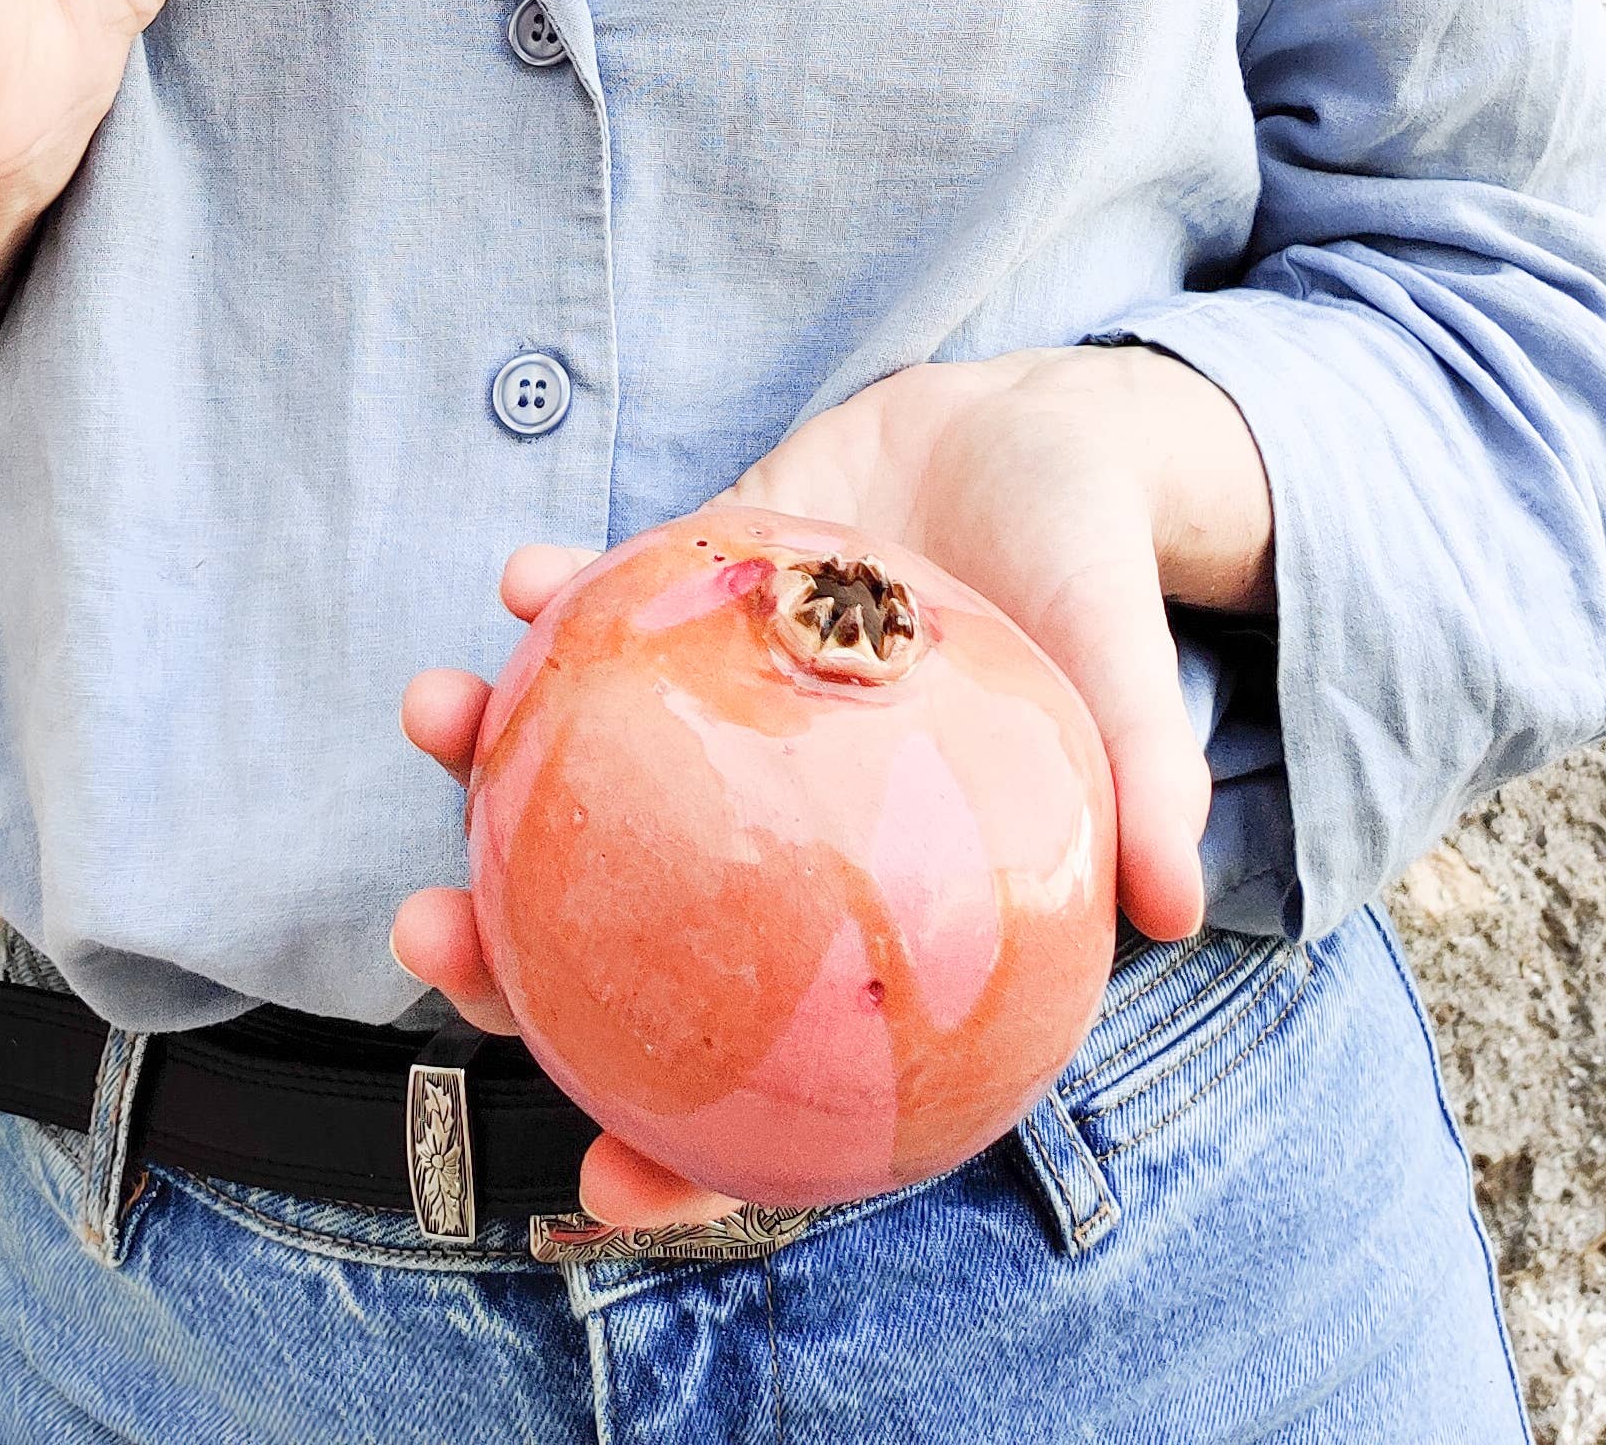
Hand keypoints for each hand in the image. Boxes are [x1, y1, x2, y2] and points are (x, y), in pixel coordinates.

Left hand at [387, 348, 1273, 1232]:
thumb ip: (1144, 781)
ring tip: (439, 706)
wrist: (1039, 435)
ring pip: (575, 787)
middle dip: (502, 957)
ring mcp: (713, 730)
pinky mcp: (686, 609)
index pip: (769, 1070)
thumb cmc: (1091, 579)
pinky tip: (528, 578)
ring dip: (484, 760)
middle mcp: (771, 841)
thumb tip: (1176, 903)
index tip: (596, 1170)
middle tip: (429, 927)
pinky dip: (555, 606)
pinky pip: (600, 626)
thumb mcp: (1125, 669)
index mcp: (867, 904)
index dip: (690, 1147)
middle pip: (620, 945)